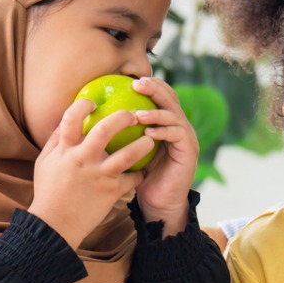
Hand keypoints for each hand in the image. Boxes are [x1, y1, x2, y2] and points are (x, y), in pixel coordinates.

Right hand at [30, 98, 146, 248]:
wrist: (55, 226)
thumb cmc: (50, 190)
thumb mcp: (45, 162)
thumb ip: (57, 139)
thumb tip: (68, 117)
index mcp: (65, 150)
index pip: (71, 118)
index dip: (83, 105)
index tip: (93, 102)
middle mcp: (83, 160)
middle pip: (105, 130)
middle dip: (122, 117)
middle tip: (133, 115)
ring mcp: (99, 176)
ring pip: (128, 155)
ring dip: (143, 144)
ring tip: (150, 139)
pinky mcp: (112, 192)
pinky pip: (133, 178)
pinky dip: (140, 173)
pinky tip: (144, 169)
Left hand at [130, 76, 198, 235]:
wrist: (157, 203)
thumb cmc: (139, 178)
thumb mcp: (129, 151)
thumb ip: (123, 133)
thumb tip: (94, 116)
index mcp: (166, 123)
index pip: (161, 96)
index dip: (149, 84)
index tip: (129, 78)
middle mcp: (179, 126)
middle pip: (171, 99)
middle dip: (155, 88)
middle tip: (136, 84)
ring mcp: (187, 138)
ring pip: (174, 115)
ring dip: (156, 112)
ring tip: (138, 114)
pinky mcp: (189, 151)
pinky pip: (177, 135)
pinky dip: (163, 131)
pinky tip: (148, 132)